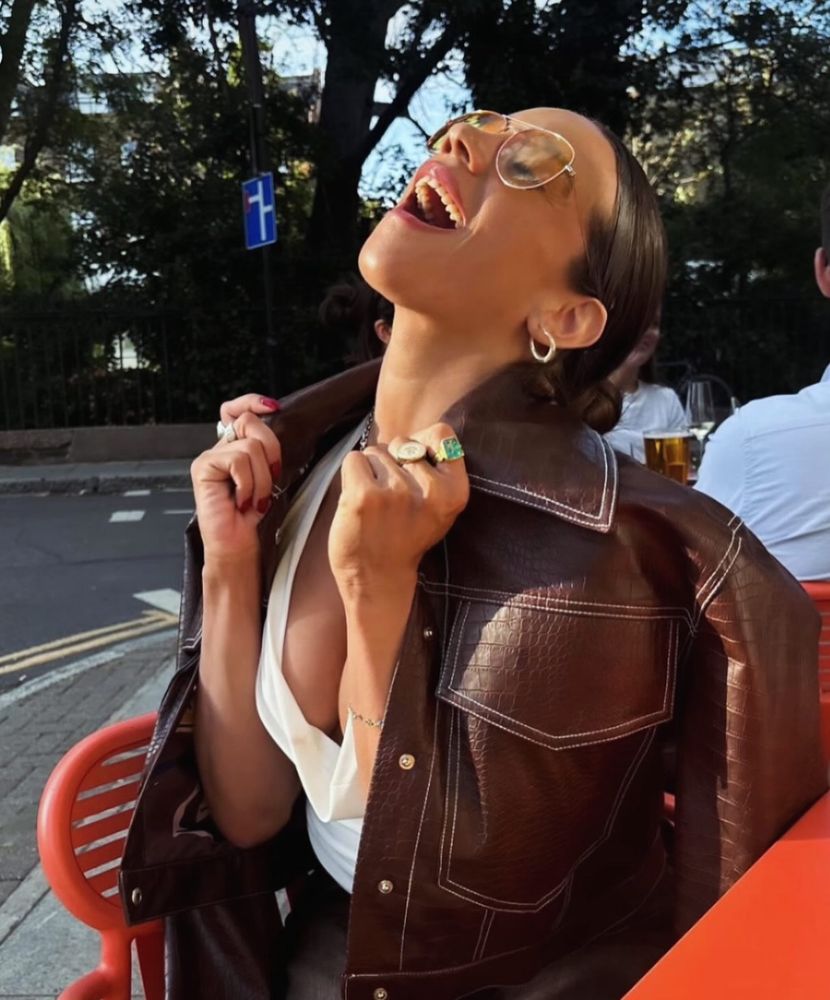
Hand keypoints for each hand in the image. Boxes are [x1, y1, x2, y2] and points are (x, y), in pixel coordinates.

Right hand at [190, 394, 281, 562]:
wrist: (238, 545)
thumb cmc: (256, 515)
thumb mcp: (269, 476)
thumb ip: (268, 451)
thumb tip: (277, 425)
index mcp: (236, 446)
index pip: (236, 409)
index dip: (253, 402)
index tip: (273, 407)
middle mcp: (221, 447)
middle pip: (251, 421)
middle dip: (272, 450)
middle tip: (271, 479)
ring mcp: (210, 456)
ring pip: (250, 446)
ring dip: (262, 478)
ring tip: (255, 499)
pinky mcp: (203, 467)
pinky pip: (238, 460)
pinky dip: (248, 483)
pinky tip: (242, 501)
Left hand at [329, 422, 469, 598]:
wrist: (378, 580)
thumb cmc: (404, 536)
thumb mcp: (436, 506)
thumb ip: (434, 471)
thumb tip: (414, 437)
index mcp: (454, 492)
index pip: (442, 434)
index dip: (423, 443)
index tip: (415, 467)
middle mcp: (430, 490)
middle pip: (402, 442)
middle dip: (392, 461)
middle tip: (392, 500)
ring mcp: (396, 493)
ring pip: (375, 453)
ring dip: (370, 474)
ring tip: (376, 507)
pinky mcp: (364, 497)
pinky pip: (354, 460)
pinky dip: (351, 477)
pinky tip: (359, 504)